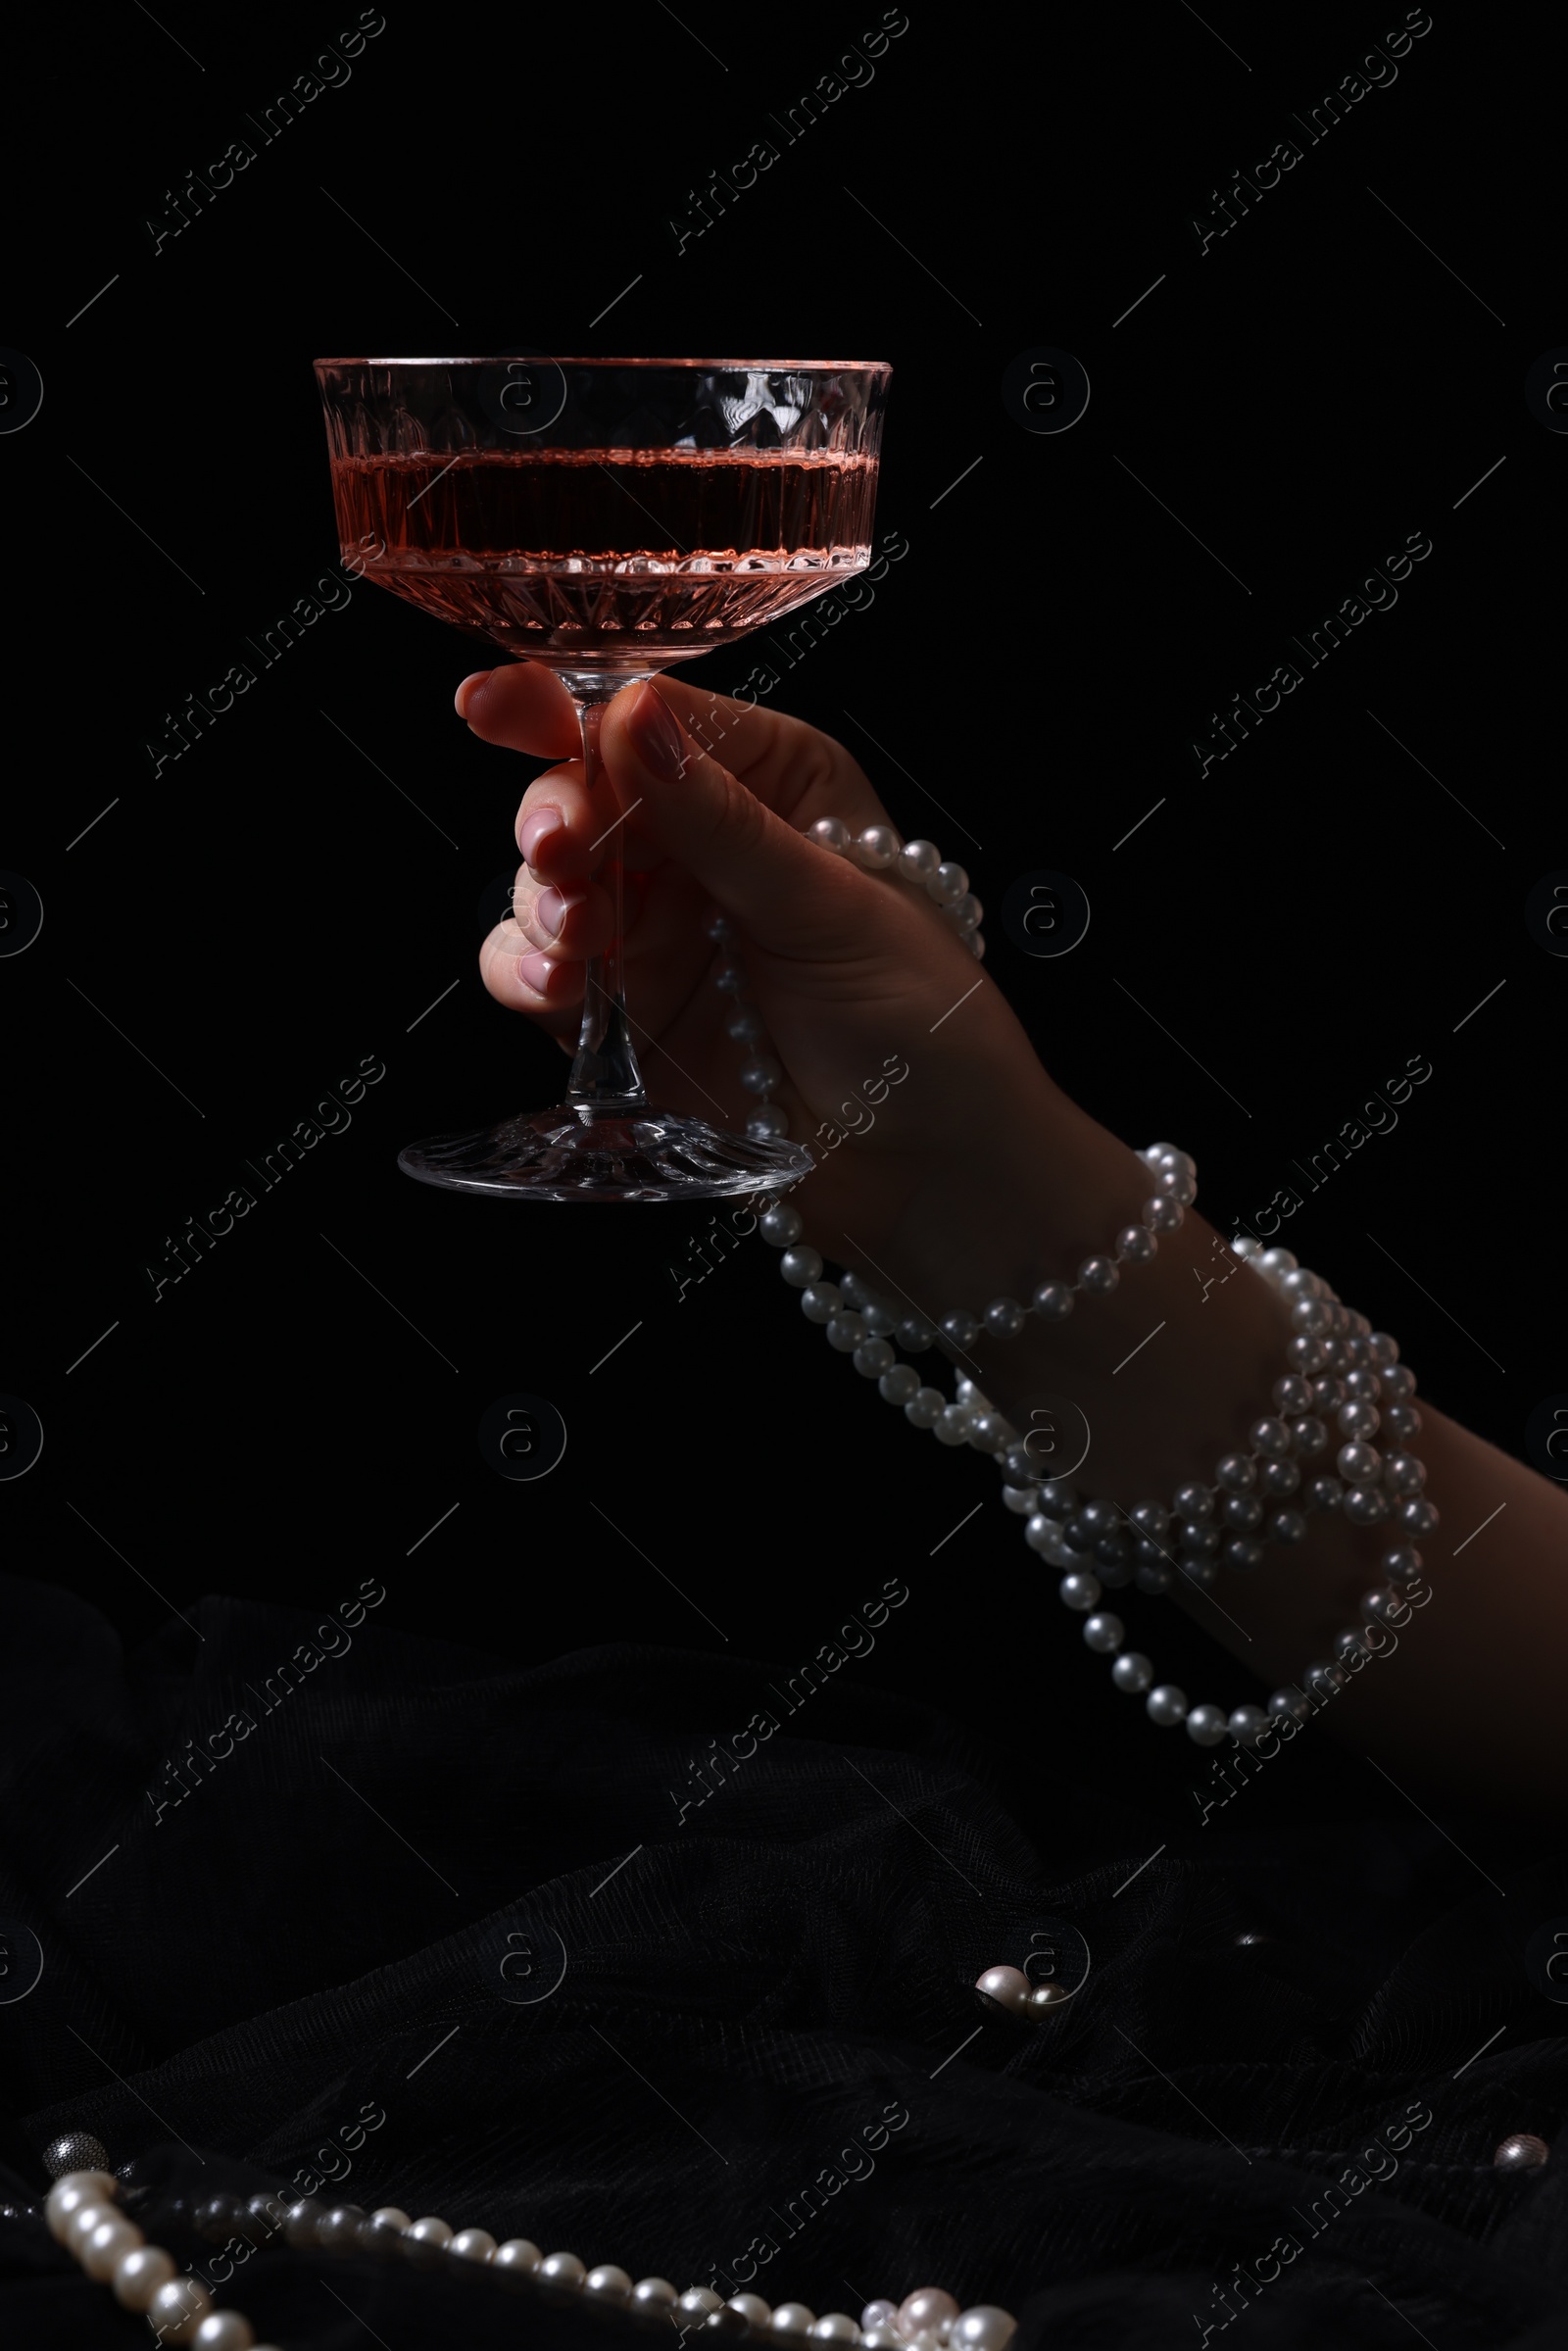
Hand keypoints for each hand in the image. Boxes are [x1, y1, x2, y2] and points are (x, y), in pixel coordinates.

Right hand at [459, 664, 1071, 1270]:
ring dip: (544, 902)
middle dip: (555, 818)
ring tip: (582, 937)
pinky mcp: (624, 1014)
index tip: (497, 704)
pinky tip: (558, 988)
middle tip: (559, 852)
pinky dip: (528, 973)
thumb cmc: (923, 1023)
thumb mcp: (831, 906)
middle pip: (581, 796)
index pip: (654, 720)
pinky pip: (540, 974)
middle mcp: (704, 846)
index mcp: (774, 781)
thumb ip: (725, 822)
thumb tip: (634, 720)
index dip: (568, 708)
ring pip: (547, 885)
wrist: (929, 1170)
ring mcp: (657, 931)